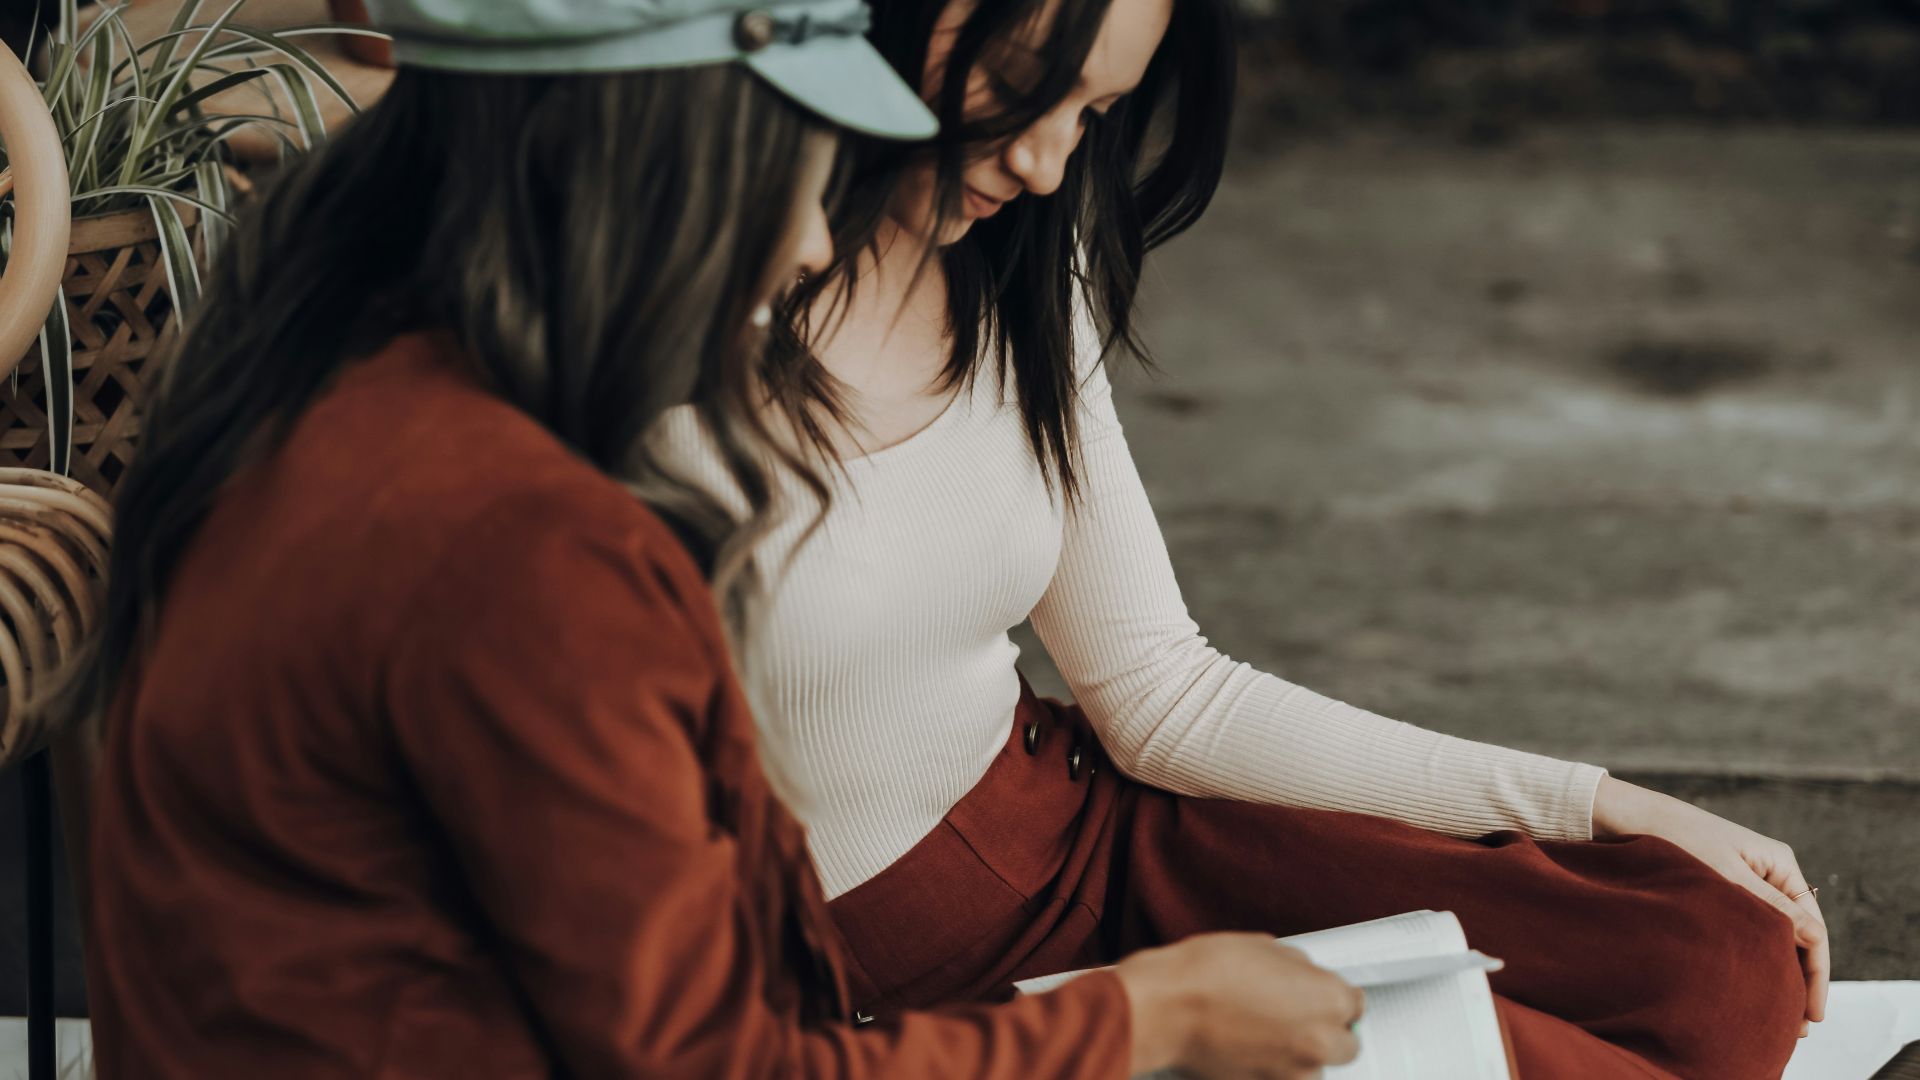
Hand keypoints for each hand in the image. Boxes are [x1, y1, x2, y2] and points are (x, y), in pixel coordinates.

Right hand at [1115, 933, 1363, 1078]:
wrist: (1166, 1007)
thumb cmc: (1206, 972)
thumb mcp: (1263, 947)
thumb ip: (1296, 967)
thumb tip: (1301, 976)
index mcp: (1328, 999)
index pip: (1356, 1005)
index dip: (1334, 995)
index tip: (1320, 995)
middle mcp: (1319, 1041)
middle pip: (1347, 1045)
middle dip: (1329, 1030)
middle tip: (1300, 1015)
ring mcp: (1292, 1073)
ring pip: (1314, 1069)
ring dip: (1301, 1054)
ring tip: (1268, 1034)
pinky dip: (1272, 1069)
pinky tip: (1250, 1049)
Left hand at [1592, 776, 1828, 1034]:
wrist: (1631, 818)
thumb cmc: (1678, 840)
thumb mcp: (1728, 878)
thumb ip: (1772, 909)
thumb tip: (1815, 939)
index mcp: (1781, 864)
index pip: (1813, 929)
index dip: (1816, 974)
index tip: (1812, 1012)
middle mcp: (1770, 874)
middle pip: (1798, 936)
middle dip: (1799, 980)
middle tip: (1799, 1027)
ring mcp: (1748, 883)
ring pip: (1773, 936)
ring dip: (1777, 971)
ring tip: (1778, 1014)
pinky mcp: (1724, 891)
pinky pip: (1749, 930)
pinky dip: (1754, 956)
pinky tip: (1751, 983)